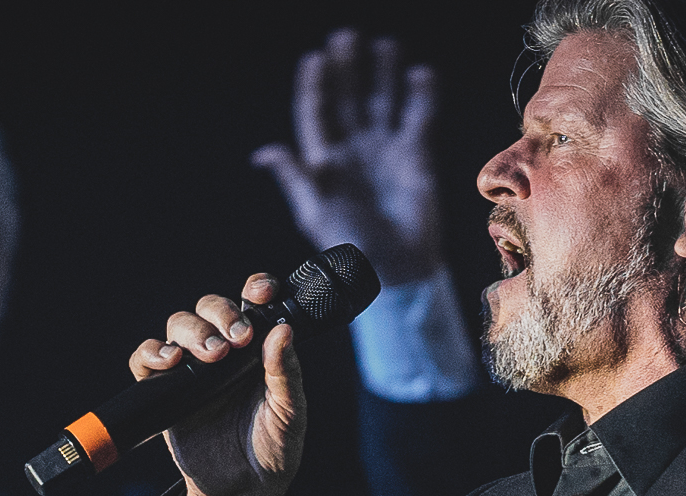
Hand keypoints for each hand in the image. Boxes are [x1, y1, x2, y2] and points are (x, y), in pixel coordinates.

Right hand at [129, 275, 306, 495]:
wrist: (243, 493)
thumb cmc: (273, 450)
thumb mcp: (289, 414)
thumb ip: (286, 374)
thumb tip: (284, 330)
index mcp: (258, 350)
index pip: (252, 303)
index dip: (255, 288)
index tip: (262, 292)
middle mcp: (224, 353)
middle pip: (209, 308)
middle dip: (221, 313)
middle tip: (237, 339)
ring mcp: (192, 370)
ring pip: (179, 326)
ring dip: (193, 332)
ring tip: (211, 355)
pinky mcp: (165, 392)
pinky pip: (146, 360)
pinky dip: (152, 353)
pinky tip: (170, 362)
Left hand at [253, 29, 442, 286]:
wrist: (396, 269)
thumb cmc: (350, 245)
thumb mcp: (315, 211)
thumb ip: (295, 177)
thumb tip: (264, 152)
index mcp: (324, 162)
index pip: (317, 114)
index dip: (315, 87)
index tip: (315, 59)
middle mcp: (354, 151)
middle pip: (349, 99)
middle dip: (348, 69)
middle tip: (347, 37)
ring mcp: (385, 152)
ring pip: (383, 102)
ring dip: (383, 74)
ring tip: (385, 45)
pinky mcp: (416, 157)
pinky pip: (418, 118)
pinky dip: (421, 96)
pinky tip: (419, 73)